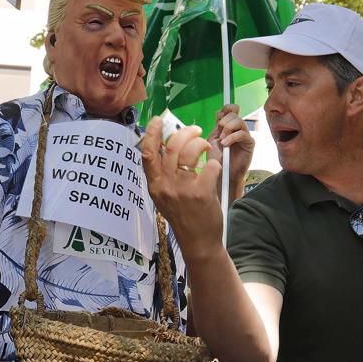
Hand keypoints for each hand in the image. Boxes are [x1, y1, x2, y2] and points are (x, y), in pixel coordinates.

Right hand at [141, 117, 221, 258]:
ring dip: (201, 144)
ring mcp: (183, 190)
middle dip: (186, 133)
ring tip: (207, 146)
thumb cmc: (183, 216)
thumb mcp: (164, 196)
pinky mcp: (201, 193)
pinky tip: (214, 168)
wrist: (198, 241)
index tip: (157, 120)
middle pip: (172, 147)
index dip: (151, 133)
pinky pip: (209, 166)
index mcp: (155, 186)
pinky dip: (214, 163)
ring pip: (191, 152)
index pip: (148, 154)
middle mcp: (166, 186)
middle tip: (196, 130)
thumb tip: (167, 146)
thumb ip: (163, 175)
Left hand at [209, 104, 253, 200]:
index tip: (219, 116)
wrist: (222, 174)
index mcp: (229, 126)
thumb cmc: (217, 159)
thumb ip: (217, 126)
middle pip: (234, 114)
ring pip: (239, 122)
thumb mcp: (213, 139)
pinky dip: (232, 137)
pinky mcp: (250, 143)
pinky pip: (243, 134)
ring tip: (222, 141)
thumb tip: (220, 112)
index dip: (226, 109)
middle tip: (219, 133)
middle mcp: (238, 129)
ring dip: (228, 129)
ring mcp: (244, 135)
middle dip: (224, 122)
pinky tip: (226, 144)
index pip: (231, 109)